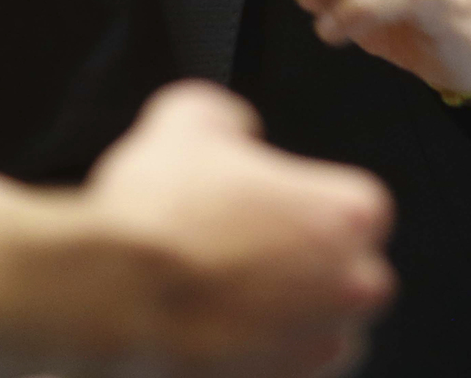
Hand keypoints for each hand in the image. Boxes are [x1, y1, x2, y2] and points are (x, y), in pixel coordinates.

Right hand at [83, 80, 392, 375]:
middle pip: (347, 266)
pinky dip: (258, 349)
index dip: (302, 195)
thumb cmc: (160, 216)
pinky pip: (283, 362)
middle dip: (303, 257)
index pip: (354, 201)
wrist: (116, 292)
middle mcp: (353, 285)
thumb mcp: (190, 117)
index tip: (267, 197)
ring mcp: (320, 344)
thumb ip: (234, 119)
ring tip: (222, 285)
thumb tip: (235, 130)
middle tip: (243, 240)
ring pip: (320, 321)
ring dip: (285, 307)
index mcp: (350, 213)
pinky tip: (214, 322)